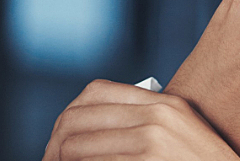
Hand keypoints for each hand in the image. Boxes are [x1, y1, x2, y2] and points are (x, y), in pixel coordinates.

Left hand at [42, 79, 239, 160]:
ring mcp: (151, 142)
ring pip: (75, 148)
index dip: (69, 117)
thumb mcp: (184, 138)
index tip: (61, 141)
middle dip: (55, 145)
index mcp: (167, 104)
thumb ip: (147, 126)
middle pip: (77, 119)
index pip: (95, 92)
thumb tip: (87, 133)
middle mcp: (158, 117)